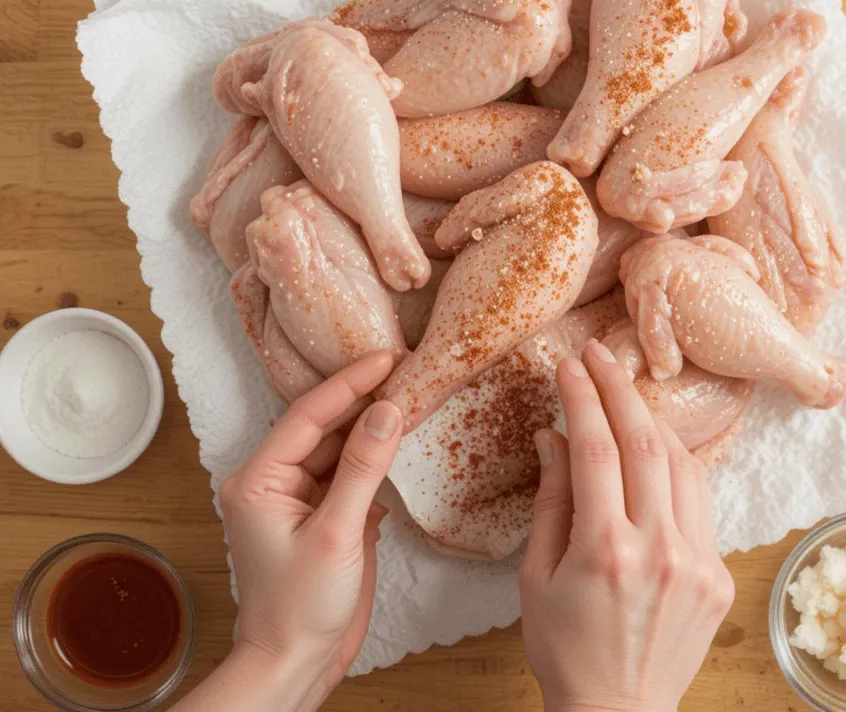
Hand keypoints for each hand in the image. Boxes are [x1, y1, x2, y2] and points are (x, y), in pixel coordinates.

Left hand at [210, 352, 401, 709]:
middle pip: (323, 426)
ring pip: (340, 448)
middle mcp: (274, 482)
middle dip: (363, 399)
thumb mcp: (336, 533)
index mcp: (258, 480)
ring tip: (410, 395)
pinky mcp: (323, 516)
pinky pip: (349, 474)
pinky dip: (375, 459)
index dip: (349, 383)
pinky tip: (400, 440)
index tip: (386, 357)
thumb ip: (362, 467)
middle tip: (405, 368)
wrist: (295, 665)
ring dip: (372, 427)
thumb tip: (388, 410)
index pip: (308, 416)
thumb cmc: (300, 608)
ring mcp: (299, 499)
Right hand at [519, 340, 734, 711]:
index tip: (568, 366)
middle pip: (645, 442)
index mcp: (605, 551)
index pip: (595, 448)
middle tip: (600, 355)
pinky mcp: (718, 574)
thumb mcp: (537, 575)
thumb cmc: (565, 647)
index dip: (581, 398)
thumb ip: (551, 499)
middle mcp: (659, 550)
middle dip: (619, 387)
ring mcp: (697, 562)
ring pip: (681, 462)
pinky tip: (654, 447)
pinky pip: (699, 498)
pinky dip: (675, 463)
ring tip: (625, 395)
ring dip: (651, 420)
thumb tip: (552, 435)